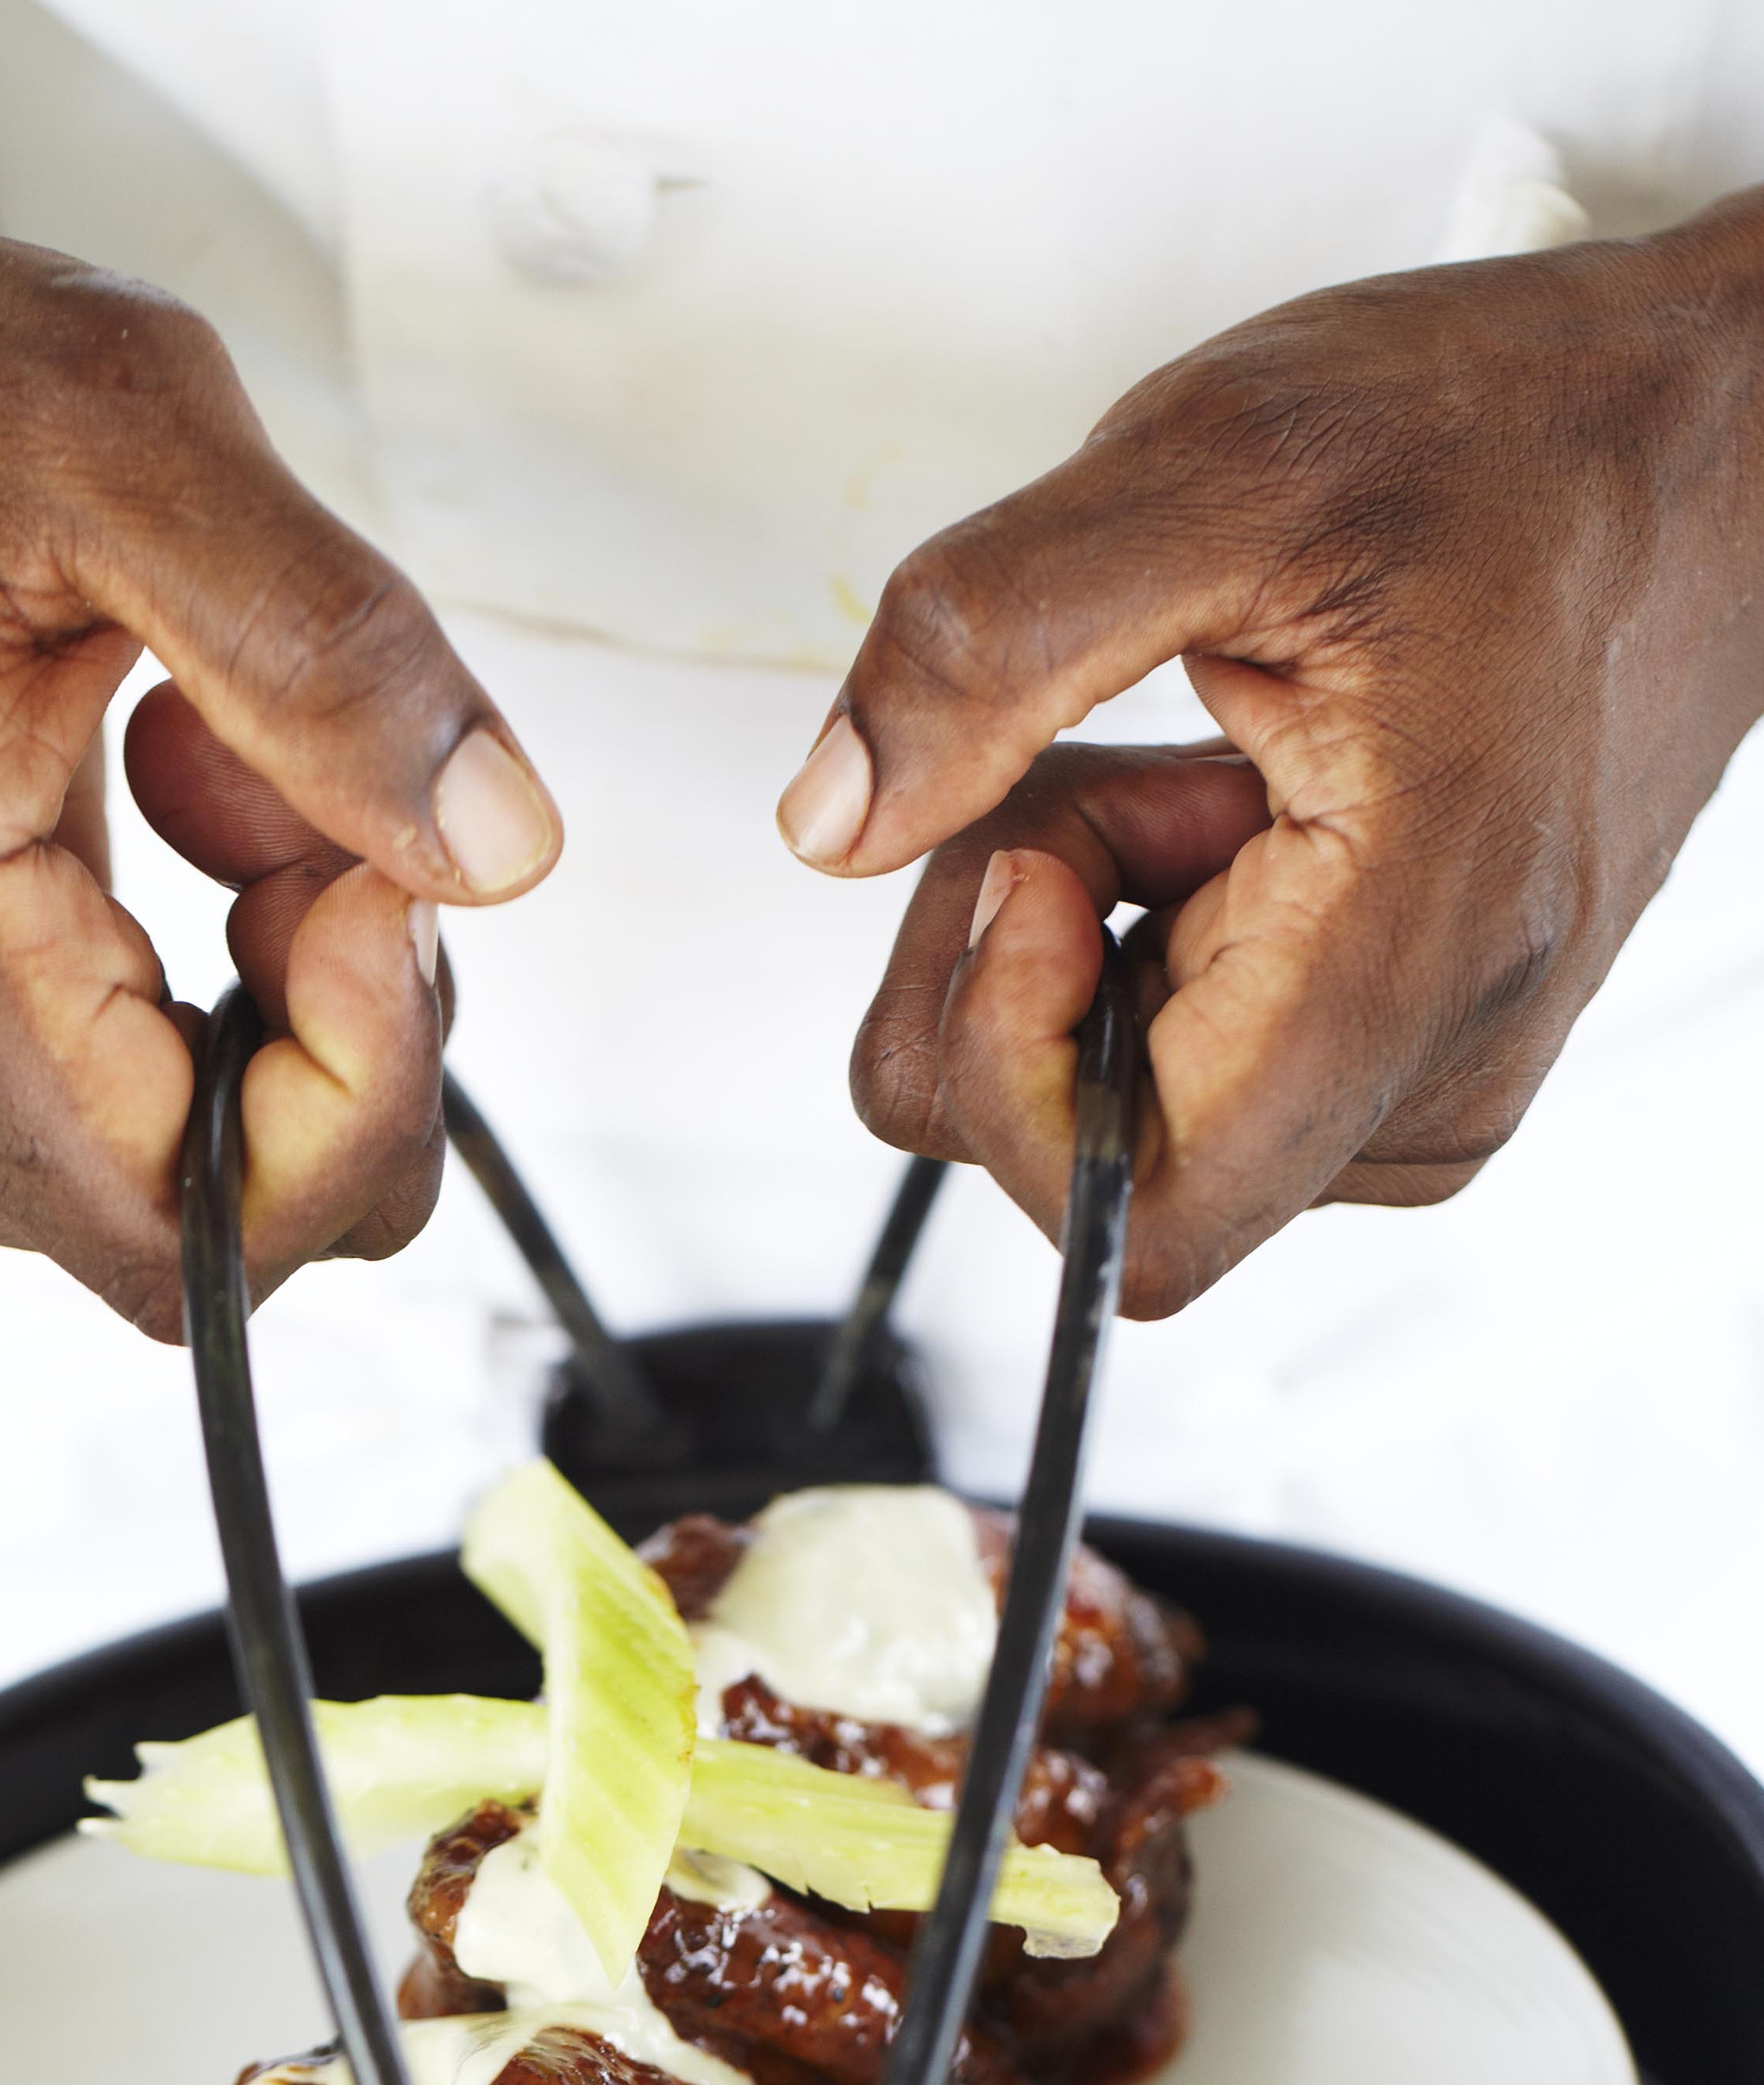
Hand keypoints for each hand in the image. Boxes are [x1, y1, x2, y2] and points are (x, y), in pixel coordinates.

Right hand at [0, 38, 560, 1332]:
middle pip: (212, 1217)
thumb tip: (496, 850)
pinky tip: (159, 818)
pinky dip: (205, 987)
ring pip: (188, 1166)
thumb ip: (331, 653)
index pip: (192, 1229)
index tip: (376, 891)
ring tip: (202, 760)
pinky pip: (127, 1118)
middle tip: (298, 790)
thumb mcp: (124, 426)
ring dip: (272, 986)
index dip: (357, 1100)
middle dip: (331, 1023)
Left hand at [780, 201, 1763, 1314]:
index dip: (1010, 1071)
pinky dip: (1139, 938)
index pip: (1131, 1224)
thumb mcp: (1219, 459)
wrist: (1710, 449)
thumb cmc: (1515, 438)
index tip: (1030, 871)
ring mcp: (1421, 1086)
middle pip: (1077, 1167)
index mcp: (1406, 968)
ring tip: (1193, 761)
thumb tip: (830, 826)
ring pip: (1106, 1117)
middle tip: (1104, 758)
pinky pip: (1174, 1071)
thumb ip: (987, 642)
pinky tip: (1225, 806)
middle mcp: (1430, 1078)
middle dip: (1015, 959)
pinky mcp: (1399, 1062)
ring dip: (1077, 936)